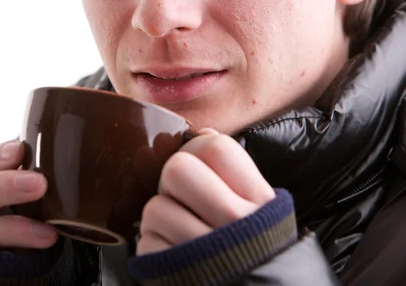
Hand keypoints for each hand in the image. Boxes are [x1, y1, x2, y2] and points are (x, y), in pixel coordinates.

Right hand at [0, 141, 58, 248]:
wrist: (17, 253)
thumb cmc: (23, 210)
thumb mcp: (23, 186)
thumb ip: (31, 168)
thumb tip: (60, 147)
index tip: (18, 150)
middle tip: (39, 183)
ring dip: (10, 228)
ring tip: (48, 232)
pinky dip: (14, 252)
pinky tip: (42, 245)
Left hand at [137, 129, 274, 254]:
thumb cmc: (253, 250)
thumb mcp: (259, 210)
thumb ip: (233, 174)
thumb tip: (200, 134)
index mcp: (257, 200)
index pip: (216, 146)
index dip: (195, 147)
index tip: (196, 162)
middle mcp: (234, 222)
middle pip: (176, 170)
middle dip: (171, 183)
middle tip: (183, 199)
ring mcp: (204, 249)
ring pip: (154, 207)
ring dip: (159, 219)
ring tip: (179, 232)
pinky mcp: (176, 272)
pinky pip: (146, 241)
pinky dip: (154, 246)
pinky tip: (174, 254)